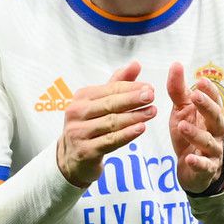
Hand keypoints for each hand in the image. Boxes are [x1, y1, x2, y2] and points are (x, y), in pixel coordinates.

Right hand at [57, 61, 156, 187]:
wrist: (71, 159)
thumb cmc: (89, 126)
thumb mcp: (99, 103)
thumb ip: (118, 84)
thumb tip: (135, 64)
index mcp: (81, 97)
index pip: (109, 89)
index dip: (130, 88)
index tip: (149, 88)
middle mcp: (76, 113)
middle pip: (109, 104)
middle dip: (132, 99)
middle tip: (151, 96)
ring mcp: (78, 133)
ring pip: (111, 122)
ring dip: (134, 117)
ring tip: (152, 112)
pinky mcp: (85, 151)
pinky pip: (109, 141)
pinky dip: (126, 135)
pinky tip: (141, 128)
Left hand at [167, 62, 223, 194]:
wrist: (192, 169)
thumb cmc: (189, 134)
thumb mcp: (181, 111)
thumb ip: (178, 91)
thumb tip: (176, 64)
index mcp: (210, 115)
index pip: (215, 100)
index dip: (210, 90)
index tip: (200, 80)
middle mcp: (216, 131)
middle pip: (216, 118)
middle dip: (207, 107)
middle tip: (195, 96)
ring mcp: (213, 150)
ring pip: (208, 141)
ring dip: (196, 134)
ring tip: (182, 125)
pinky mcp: (207, 169)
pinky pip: (204, 165)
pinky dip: (197, 162)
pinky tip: (189, 158)